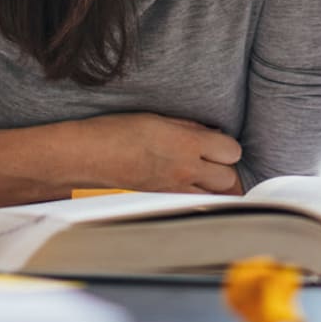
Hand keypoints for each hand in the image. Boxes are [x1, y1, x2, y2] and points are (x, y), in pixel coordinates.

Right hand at [68, 112, 243, 193]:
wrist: (88, 156)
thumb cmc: (116, 132)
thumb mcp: (158, 119)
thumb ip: (190, 128)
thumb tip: (213, 134)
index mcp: (186, 144)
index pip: (232, 151)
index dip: (228, 146)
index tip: (218, 142)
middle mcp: (185, 170)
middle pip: (229, 177)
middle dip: (226, 167)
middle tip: (213, 158)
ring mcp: (175, 189)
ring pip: (215, 195)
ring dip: (215, 184)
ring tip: (204, 172)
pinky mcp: (164, 200)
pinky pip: (195, 202)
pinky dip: (199, 195)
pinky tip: (189, 184)